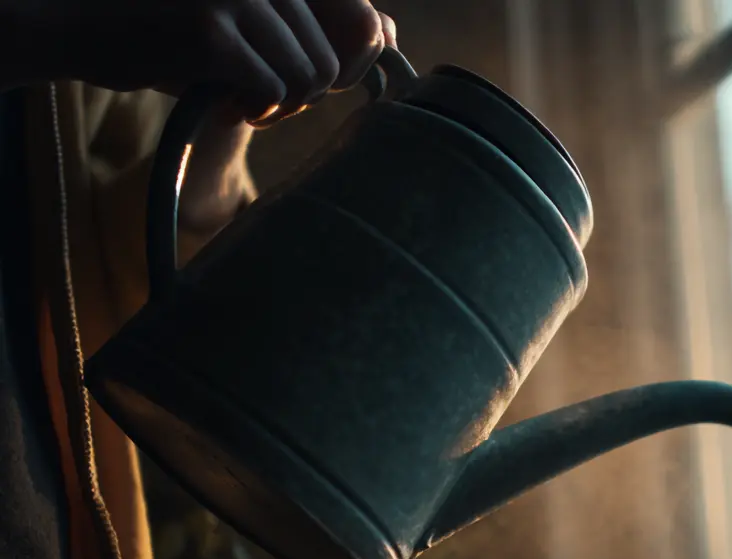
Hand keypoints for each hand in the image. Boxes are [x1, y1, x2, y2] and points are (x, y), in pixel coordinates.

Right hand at [1, 0, 397, 123]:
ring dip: (283, 106)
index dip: (344, 67)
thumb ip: (310, 22)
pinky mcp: (211, 28)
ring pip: (309, 77)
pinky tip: (225, 106)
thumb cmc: (170, 26)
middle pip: (333, 58)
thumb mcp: (249, 15)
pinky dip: (255, 110)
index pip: (359, 18)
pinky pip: (272, 90)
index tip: (306, 84)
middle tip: (262, 102)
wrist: (81, 23)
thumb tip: (388, 31)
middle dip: (304, 94)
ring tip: (245, 104)